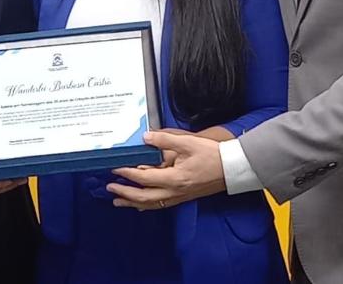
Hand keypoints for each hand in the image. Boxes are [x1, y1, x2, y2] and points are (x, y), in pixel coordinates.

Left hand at [107, 131, 226, 210]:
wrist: (232, 168)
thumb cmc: (212, 155)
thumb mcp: (188, 143)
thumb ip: (165, 141)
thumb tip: (146, 137)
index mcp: (174, 178)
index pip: (144, 178)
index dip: (127, 174)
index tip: (115, 169)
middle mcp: (175, 191)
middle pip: (144, 197)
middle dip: (125, 192)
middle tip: (110, 187)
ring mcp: (179, 196)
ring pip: (151, 204)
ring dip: (133, 202)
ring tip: (118, 200)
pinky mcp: (184, 197)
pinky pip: (161, 204)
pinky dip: (147, 205)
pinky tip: (141, 204)